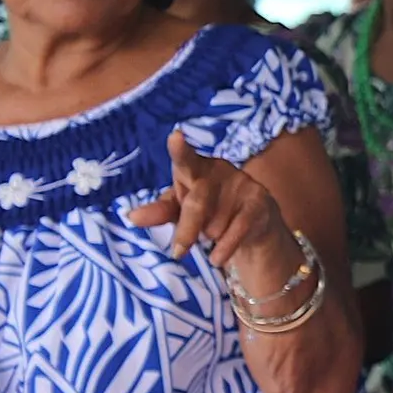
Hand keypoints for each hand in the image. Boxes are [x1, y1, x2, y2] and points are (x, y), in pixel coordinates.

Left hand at [128, 130, 289, 271]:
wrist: (254, 223)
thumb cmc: (209, 210)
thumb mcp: (181, 210)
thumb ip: (160, 211)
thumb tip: (133, 216)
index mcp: (195, 168)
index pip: (185, 159)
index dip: (180, 149)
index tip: (176, 136)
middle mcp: (219, 170)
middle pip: (197, 204)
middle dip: (188, 231)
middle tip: (178, 251)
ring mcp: (242, 184)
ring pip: (215, 225)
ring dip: (210, 238)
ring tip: (216, 232)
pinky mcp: (259, 201)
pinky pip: (234, 233)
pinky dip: (223, 250)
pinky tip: (219, 255)